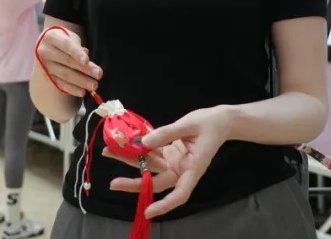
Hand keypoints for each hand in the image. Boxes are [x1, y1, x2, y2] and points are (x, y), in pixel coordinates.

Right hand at [35, 27, 100, 96]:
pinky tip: (82, 92)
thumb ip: (78, 46)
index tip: (87, 61)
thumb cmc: (63, 39)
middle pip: (67, 61)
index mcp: (51, 36)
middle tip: (99, 74)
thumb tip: (86, 59)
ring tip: (94, 85)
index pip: (66, 45)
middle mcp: (44, 51)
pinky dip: (72, 89)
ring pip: (64, 74)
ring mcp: (44, 65)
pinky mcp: (46, 77)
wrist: (46, 45)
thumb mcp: (70, 36)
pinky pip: (60, 84)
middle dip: (84, 69)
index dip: (76, 53)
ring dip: (81, 81)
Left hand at [106, 106, 232, 218]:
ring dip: (130, 160)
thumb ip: (166, 133)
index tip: (147, 211)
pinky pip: (151, 154)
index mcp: (193, 168)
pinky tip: (123, 143)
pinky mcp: (169, 153)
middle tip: (113, 183)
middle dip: (134, 183)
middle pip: (156, 183)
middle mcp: (182, 170)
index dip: (164, 205)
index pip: (180, 194)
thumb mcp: (189, 125)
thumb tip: (143, 143)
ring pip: (149, 167)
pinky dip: (138, 149)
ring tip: (109, 152)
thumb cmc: (210, 124)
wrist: (220, 120)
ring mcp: (174, 162)